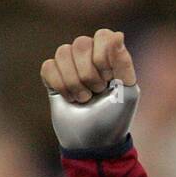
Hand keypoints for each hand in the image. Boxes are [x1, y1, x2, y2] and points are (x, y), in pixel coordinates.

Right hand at [40, 30, 139, 149]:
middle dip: (89, 74)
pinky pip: (48, 67)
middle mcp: (89, 57)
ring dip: (75, 83)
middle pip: (81, 44)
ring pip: (62, 53)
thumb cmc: (114, 118)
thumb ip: (124, 63)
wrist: (93, 143)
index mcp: (111, 57)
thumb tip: (118, 33)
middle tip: (97, 93)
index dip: (104, 56)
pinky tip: (70, 99)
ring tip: (84, 99)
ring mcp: (69, 65)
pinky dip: (60, 87)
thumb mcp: (127, 92)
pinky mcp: (52, 76)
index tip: (109, 79)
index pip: (103, 35)